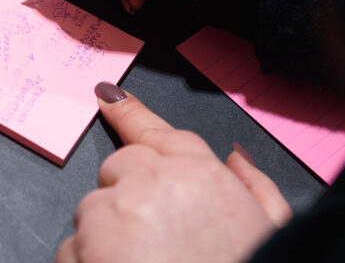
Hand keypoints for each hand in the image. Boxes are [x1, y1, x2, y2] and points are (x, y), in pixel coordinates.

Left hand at [56, 83, 290, 262]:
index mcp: (198, 176)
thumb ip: (254, 188)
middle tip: (153, 244)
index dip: (130, 113)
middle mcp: (149, 185)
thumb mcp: (271, 232)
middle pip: (117, 174)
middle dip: (126, 200)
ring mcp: (110, 217)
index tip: (106, 97)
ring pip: (92, 215)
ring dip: (106, 240)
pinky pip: (72, 250)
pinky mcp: (82, 250)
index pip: (155, 133)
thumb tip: (235, 157)